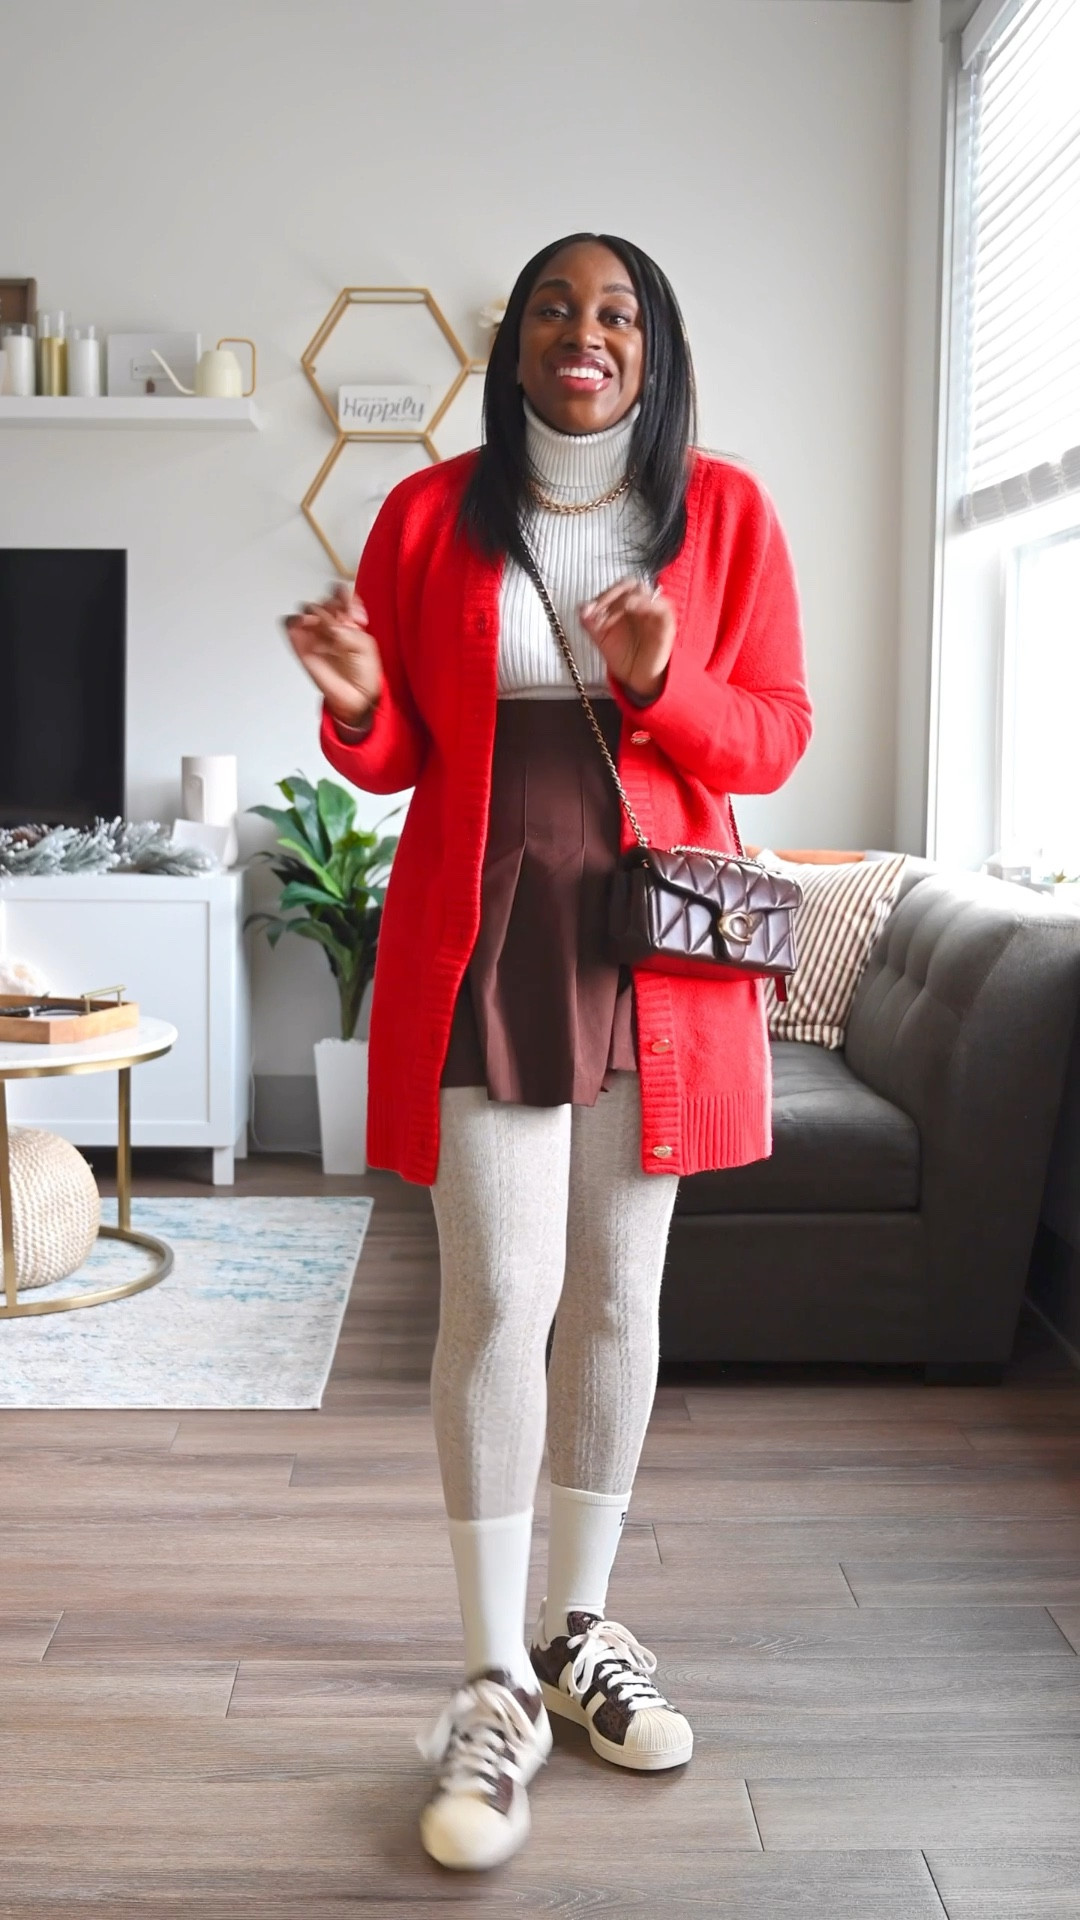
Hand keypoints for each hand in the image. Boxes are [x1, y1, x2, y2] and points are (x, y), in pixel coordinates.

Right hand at [282, 584, 383, 727]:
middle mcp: (329, 623)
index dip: (345, 597)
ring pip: (306, 608)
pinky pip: (289, 624)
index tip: (354, 615)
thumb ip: (349, 632)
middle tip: (342, 625)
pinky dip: (294, 620)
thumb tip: (331, 626)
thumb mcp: (366, 646)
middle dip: (332, 608)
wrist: (355, 697)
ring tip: (326, 628)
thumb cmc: (364, 672)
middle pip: (323, 600)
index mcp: (347, 619)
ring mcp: (314, 633)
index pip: (340, 594)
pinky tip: (307, 626)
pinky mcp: (300, 645)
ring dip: (315, 612)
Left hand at [579, 579, 674, 700]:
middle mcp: (642, 604)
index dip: (603, 595)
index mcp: (627, 605)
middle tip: (598, 610)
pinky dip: (644, 604)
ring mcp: (655, 611)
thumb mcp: (601, 639)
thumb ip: (590, 622)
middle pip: (630, 584)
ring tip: (609, 619)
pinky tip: (629, 609)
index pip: (618, 587)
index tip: (589, 610)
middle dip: (611, 594)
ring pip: (643, 591)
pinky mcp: (666, 622)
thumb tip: (582, 607)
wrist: (638, 679)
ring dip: (623, 600)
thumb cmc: (625, 658)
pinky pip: (660, 606)